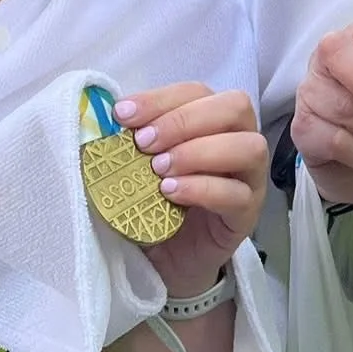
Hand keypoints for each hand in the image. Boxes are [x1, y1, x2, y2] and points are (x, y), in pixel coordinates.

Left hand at [111, 84, 266, 295]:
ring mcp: (249, 177)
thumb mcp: (135, 168)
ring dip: (199, 151)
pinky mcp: (248, 213)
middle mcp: (239, 140)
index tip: (123, 115)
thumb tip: (102, 119)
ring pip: (249, 146)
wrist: (165, 260)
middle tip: (144, 144)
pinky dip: (202, 188)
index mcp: (211, 120)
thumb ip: (128, 142)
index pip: (197, 91)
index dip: (161, 99)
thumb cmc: (152, 203)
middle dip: (184, 121)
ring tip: (159, 170)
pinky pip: (237, 193)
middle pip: (235, 106)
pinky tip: (170, 194)